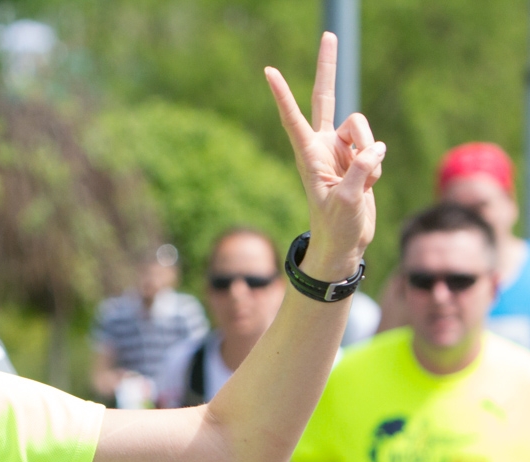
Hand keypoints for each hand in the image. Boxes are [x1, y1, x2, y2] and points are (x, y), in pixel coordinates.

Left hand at [265, 33, 384, 278]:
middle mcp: (322, 145)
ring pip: (363, 126)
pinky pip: (377, 146)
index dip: (283, 95)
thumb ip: (361, 174)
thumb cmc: (338, 226)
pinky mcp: (358, 155)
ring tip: (362, 182)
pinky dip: (378, 165)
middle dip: (327, 67)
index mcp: (308, 155)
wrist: (346, 241)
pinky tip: (368, 184)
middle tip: (328, 35)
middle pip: (326, 97)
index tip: (268, 71)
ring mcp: (341, 148)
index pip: (294, 118)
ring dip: (371, 152)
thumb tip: (374, 150)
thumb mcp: (348, 203)